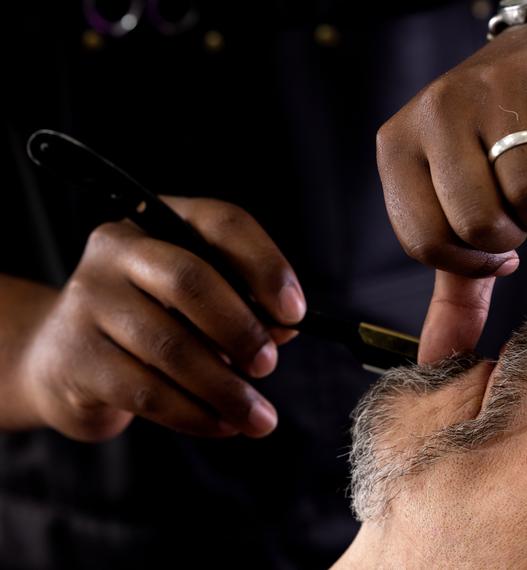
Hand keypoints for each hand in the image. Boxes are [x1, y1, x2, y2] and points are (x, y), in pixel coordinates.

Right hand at [16, 197, 305, 441]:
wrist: (64, 360)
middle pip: (191, 280)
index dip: (266, 266)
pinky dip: (194, 413)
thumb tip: (285, 329)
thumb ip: (244, 307)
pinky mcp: (76, 357)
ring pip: (170, 346)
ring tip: (259, 416)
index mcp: (160, 220)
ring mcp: (88, 300)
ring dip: (225, 388)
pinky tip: (222, 425)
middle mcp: (118, 250)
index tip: (296, 314)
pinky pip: (147, 391)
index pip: (222, 223)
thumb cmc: (154, 323)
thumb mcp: (199, 304)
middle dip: (241, 328)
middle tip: (268, 365)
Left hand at [376, 11, 526, 361]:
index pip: (427, 243)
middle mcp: (437, 111)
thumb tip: (438, 365)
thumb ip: (454, 291)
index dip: (472, 258)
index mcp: (399, 148)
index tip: (493, 241)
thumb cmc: (499, 152)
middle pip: (479, 221)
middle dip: (515, 232)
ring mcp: (494, 86)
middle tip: (520, 208)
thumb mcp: (463, 213)